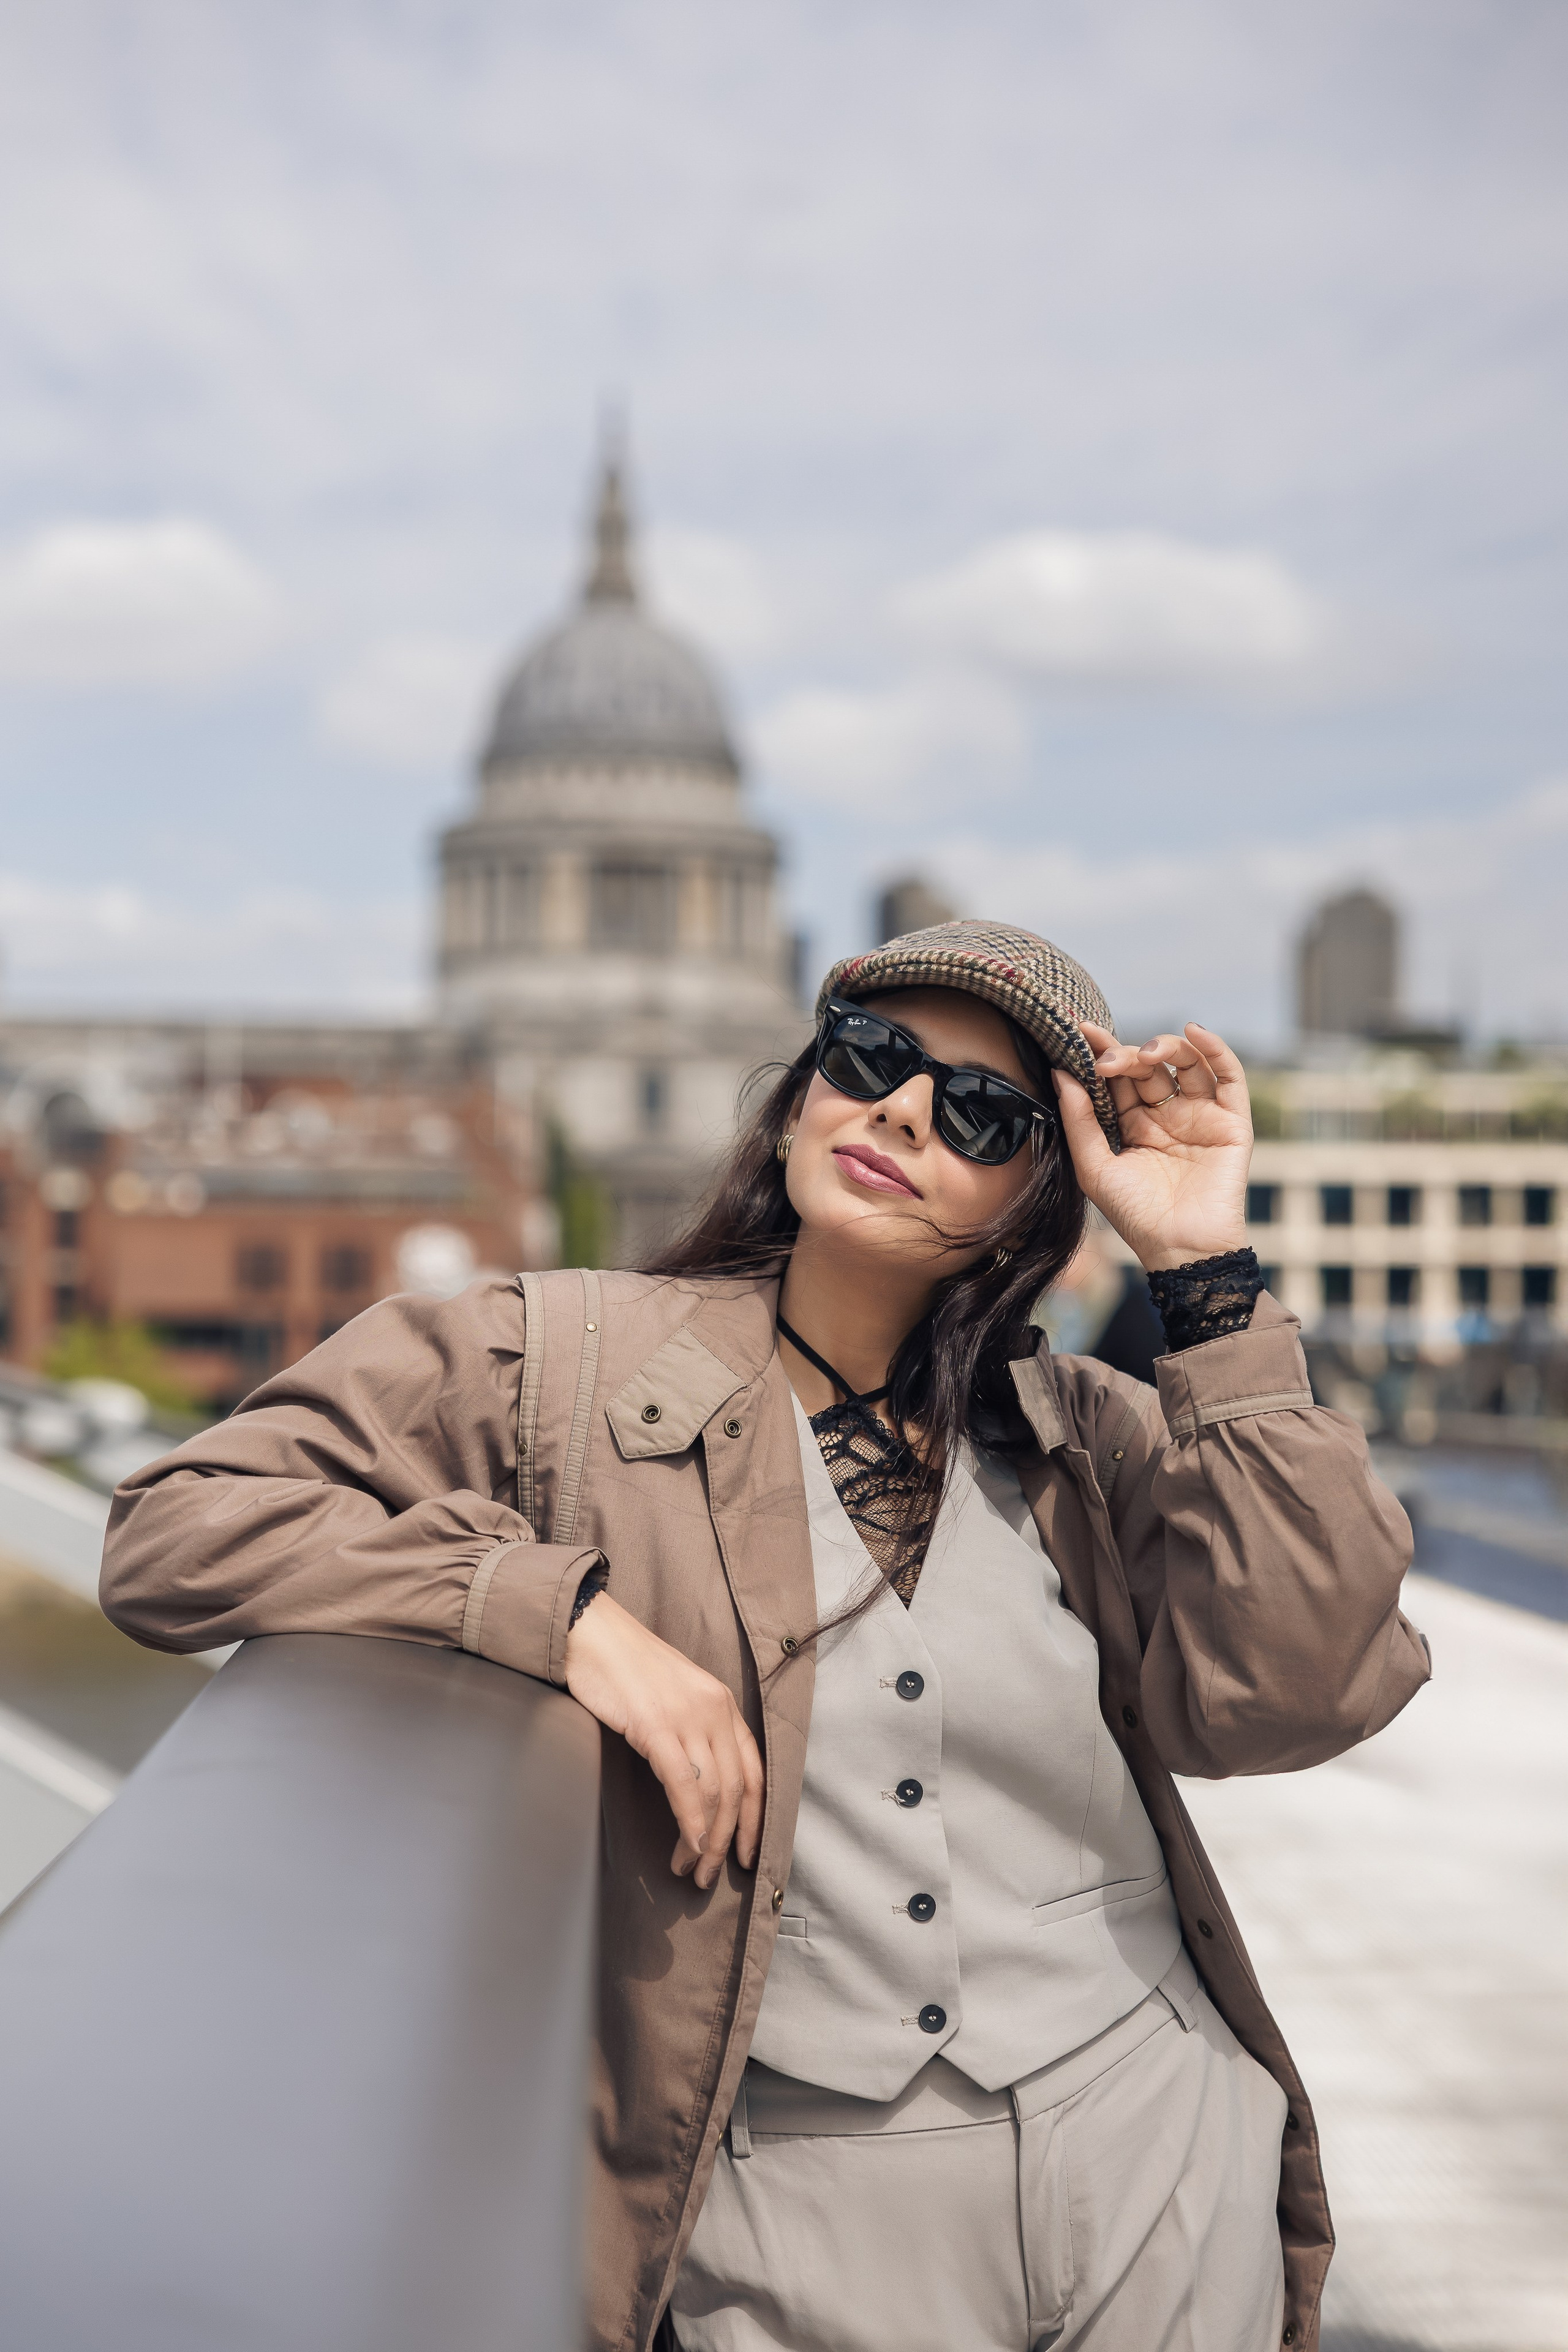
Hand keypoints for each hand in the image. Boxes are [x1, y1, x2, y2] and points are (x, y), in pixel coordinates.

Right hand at [564, 1594, 763, 1890]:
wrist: (589, 1633)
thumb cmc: (624, 1668)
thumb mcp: (673, 1697)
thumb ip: (691, 1731)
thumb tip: (694, 1785)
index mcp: (722, 1703)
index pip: (754, 1770)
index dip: (755, 1817)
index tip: (747, 1853)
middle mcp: (714, 1709)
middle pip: (736, 1788)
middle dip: (729, 1840)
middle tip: (710, 1875)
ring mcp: (687, 1716)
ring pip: (713, 1792)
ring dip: (706, 1840)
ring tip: (691, 1870)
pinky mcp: (657, 1725)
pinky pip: (683, 1784)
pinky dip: (690, 1821)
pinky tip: (687, 1844)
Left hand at [1053, 1021, 1251, 1273]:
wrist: (1180, 1249)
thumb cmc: (1135, 1216)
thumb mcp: (1094, 1167)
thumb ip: (1079, 1120)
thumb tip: (1060, 1072)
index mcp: (1133, 1126)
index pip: (1118, 1079)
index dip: (1101, 1053)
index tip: (1080, 1031)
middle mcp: (1167, 1116)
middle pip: (1149, 1067)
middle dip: (1127, 1055)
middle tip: (1107, 1061)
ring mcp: (1201, 1116)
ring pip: (1187, 1063)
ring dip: (1166, 1047)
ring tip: (1146, 1053)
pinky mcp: (1232, 1122)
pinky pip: (1228, 1077)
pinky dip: (1216, 1049)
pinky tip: (1195, 1032)